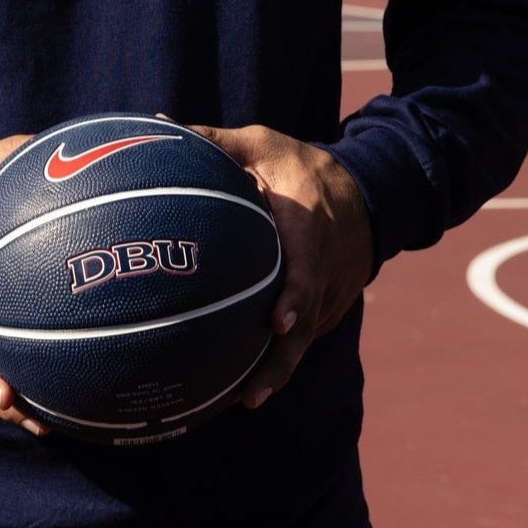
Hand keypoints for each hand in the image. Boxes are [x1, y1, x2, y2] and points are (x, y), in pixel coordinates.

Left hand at [188, 123, 373, 410]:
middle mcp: (325, 268)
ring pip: (307, 338)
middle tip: (250, 395)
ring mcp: (333, 294)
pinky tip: (247, 383)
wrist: (369, 193)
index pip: (307, 269)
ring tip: (244, 402)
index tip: (277, 324)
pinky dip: (282, 358)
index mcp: (309, 228)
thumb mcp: (264, 144)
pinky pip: (306, 335)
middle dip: (282, 362)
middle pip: (307, 324)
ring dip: (279, 370)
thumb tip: (158, 125)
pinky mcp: (331, 307)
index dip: (295, 298)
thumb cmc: (302, 167)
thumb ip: (214, 141)